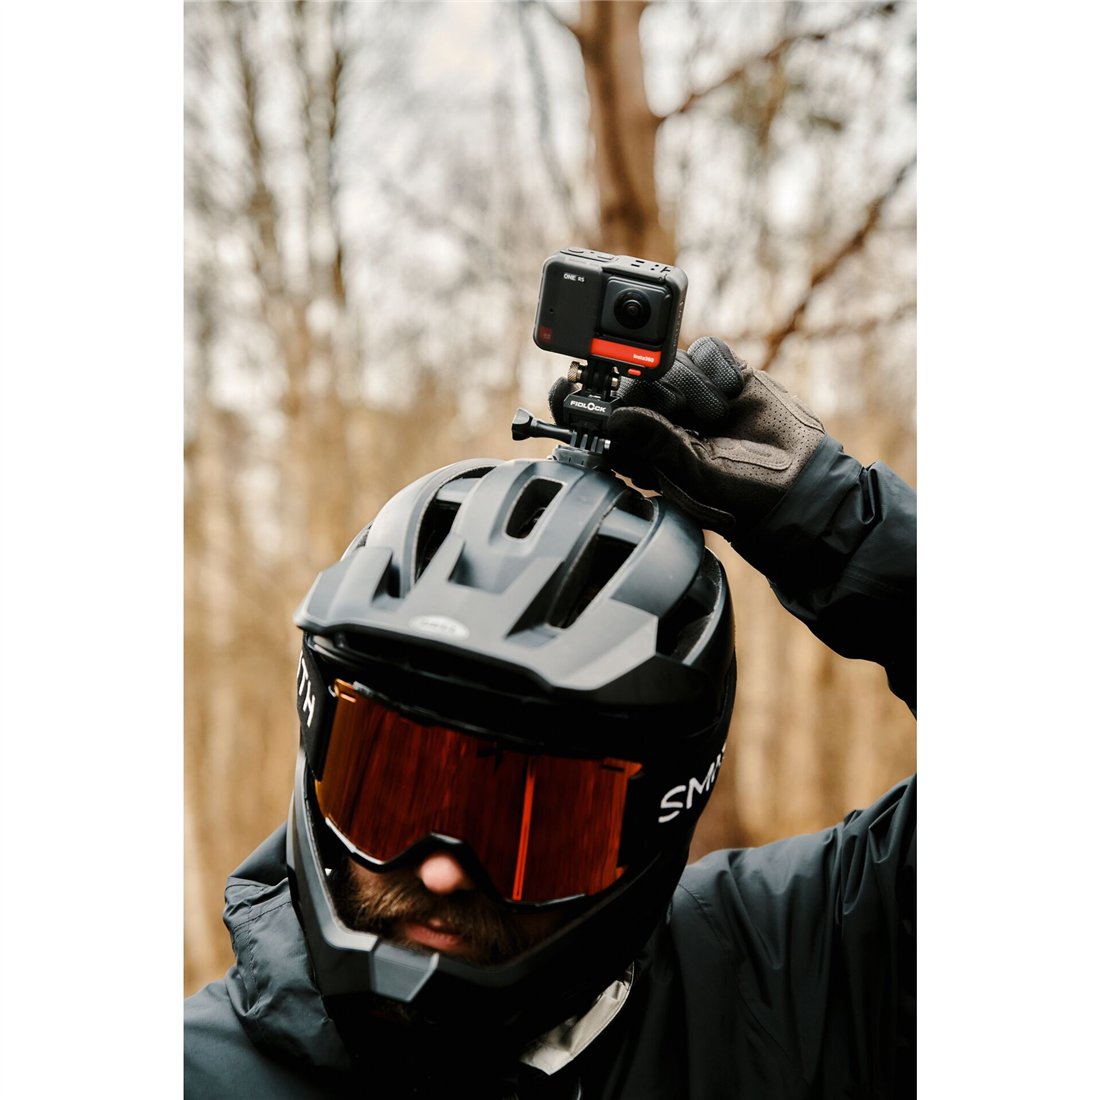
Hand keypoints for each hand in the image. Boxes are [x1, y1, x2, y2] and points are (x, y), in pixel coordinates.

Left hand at [551, 337, 825, 538]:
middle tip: (682, 414)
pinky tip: (733, 394)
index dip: (579, 400)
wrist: (799, 484)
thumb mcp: (694, 475)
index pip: (598, 417)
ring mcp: (690, 395)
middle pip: (631, 380)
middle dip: (652, 390)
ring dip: (692, 384)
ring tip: (718, 416)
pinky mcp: (722, 375)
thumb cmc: (742, 496)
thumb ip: (655, 444)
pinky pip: (706, 351)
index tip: (565, 387)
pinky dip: (718, 368)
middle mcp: (660, 419)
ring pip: (669, 362)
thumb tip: (614, 415)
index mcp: (641, 449)